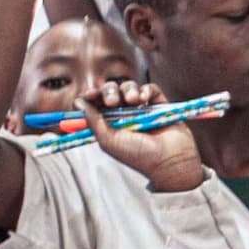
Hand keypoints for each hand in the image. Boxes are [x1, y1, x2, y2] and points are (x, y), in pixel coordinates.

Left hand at [78, 78, 206, 193]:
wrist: (170, 160)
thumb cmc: (138, 156)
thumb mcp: (108, 140)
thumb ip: (92, 120)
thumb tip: (78, 103)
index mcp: (109, 124)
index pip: (95, 104)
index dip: (91, 97)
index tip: (90, 96)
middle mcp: (124, 115)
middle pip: (110, 92)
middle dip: (109, 92)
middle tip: (114, 102)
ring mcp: (142, 109)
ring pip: (129, 87)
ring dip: (128, 90)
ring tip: (134, 101)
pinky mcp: (159, 105)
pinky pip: (150, 89)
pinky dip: (146, 90)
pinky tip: (145, 99)